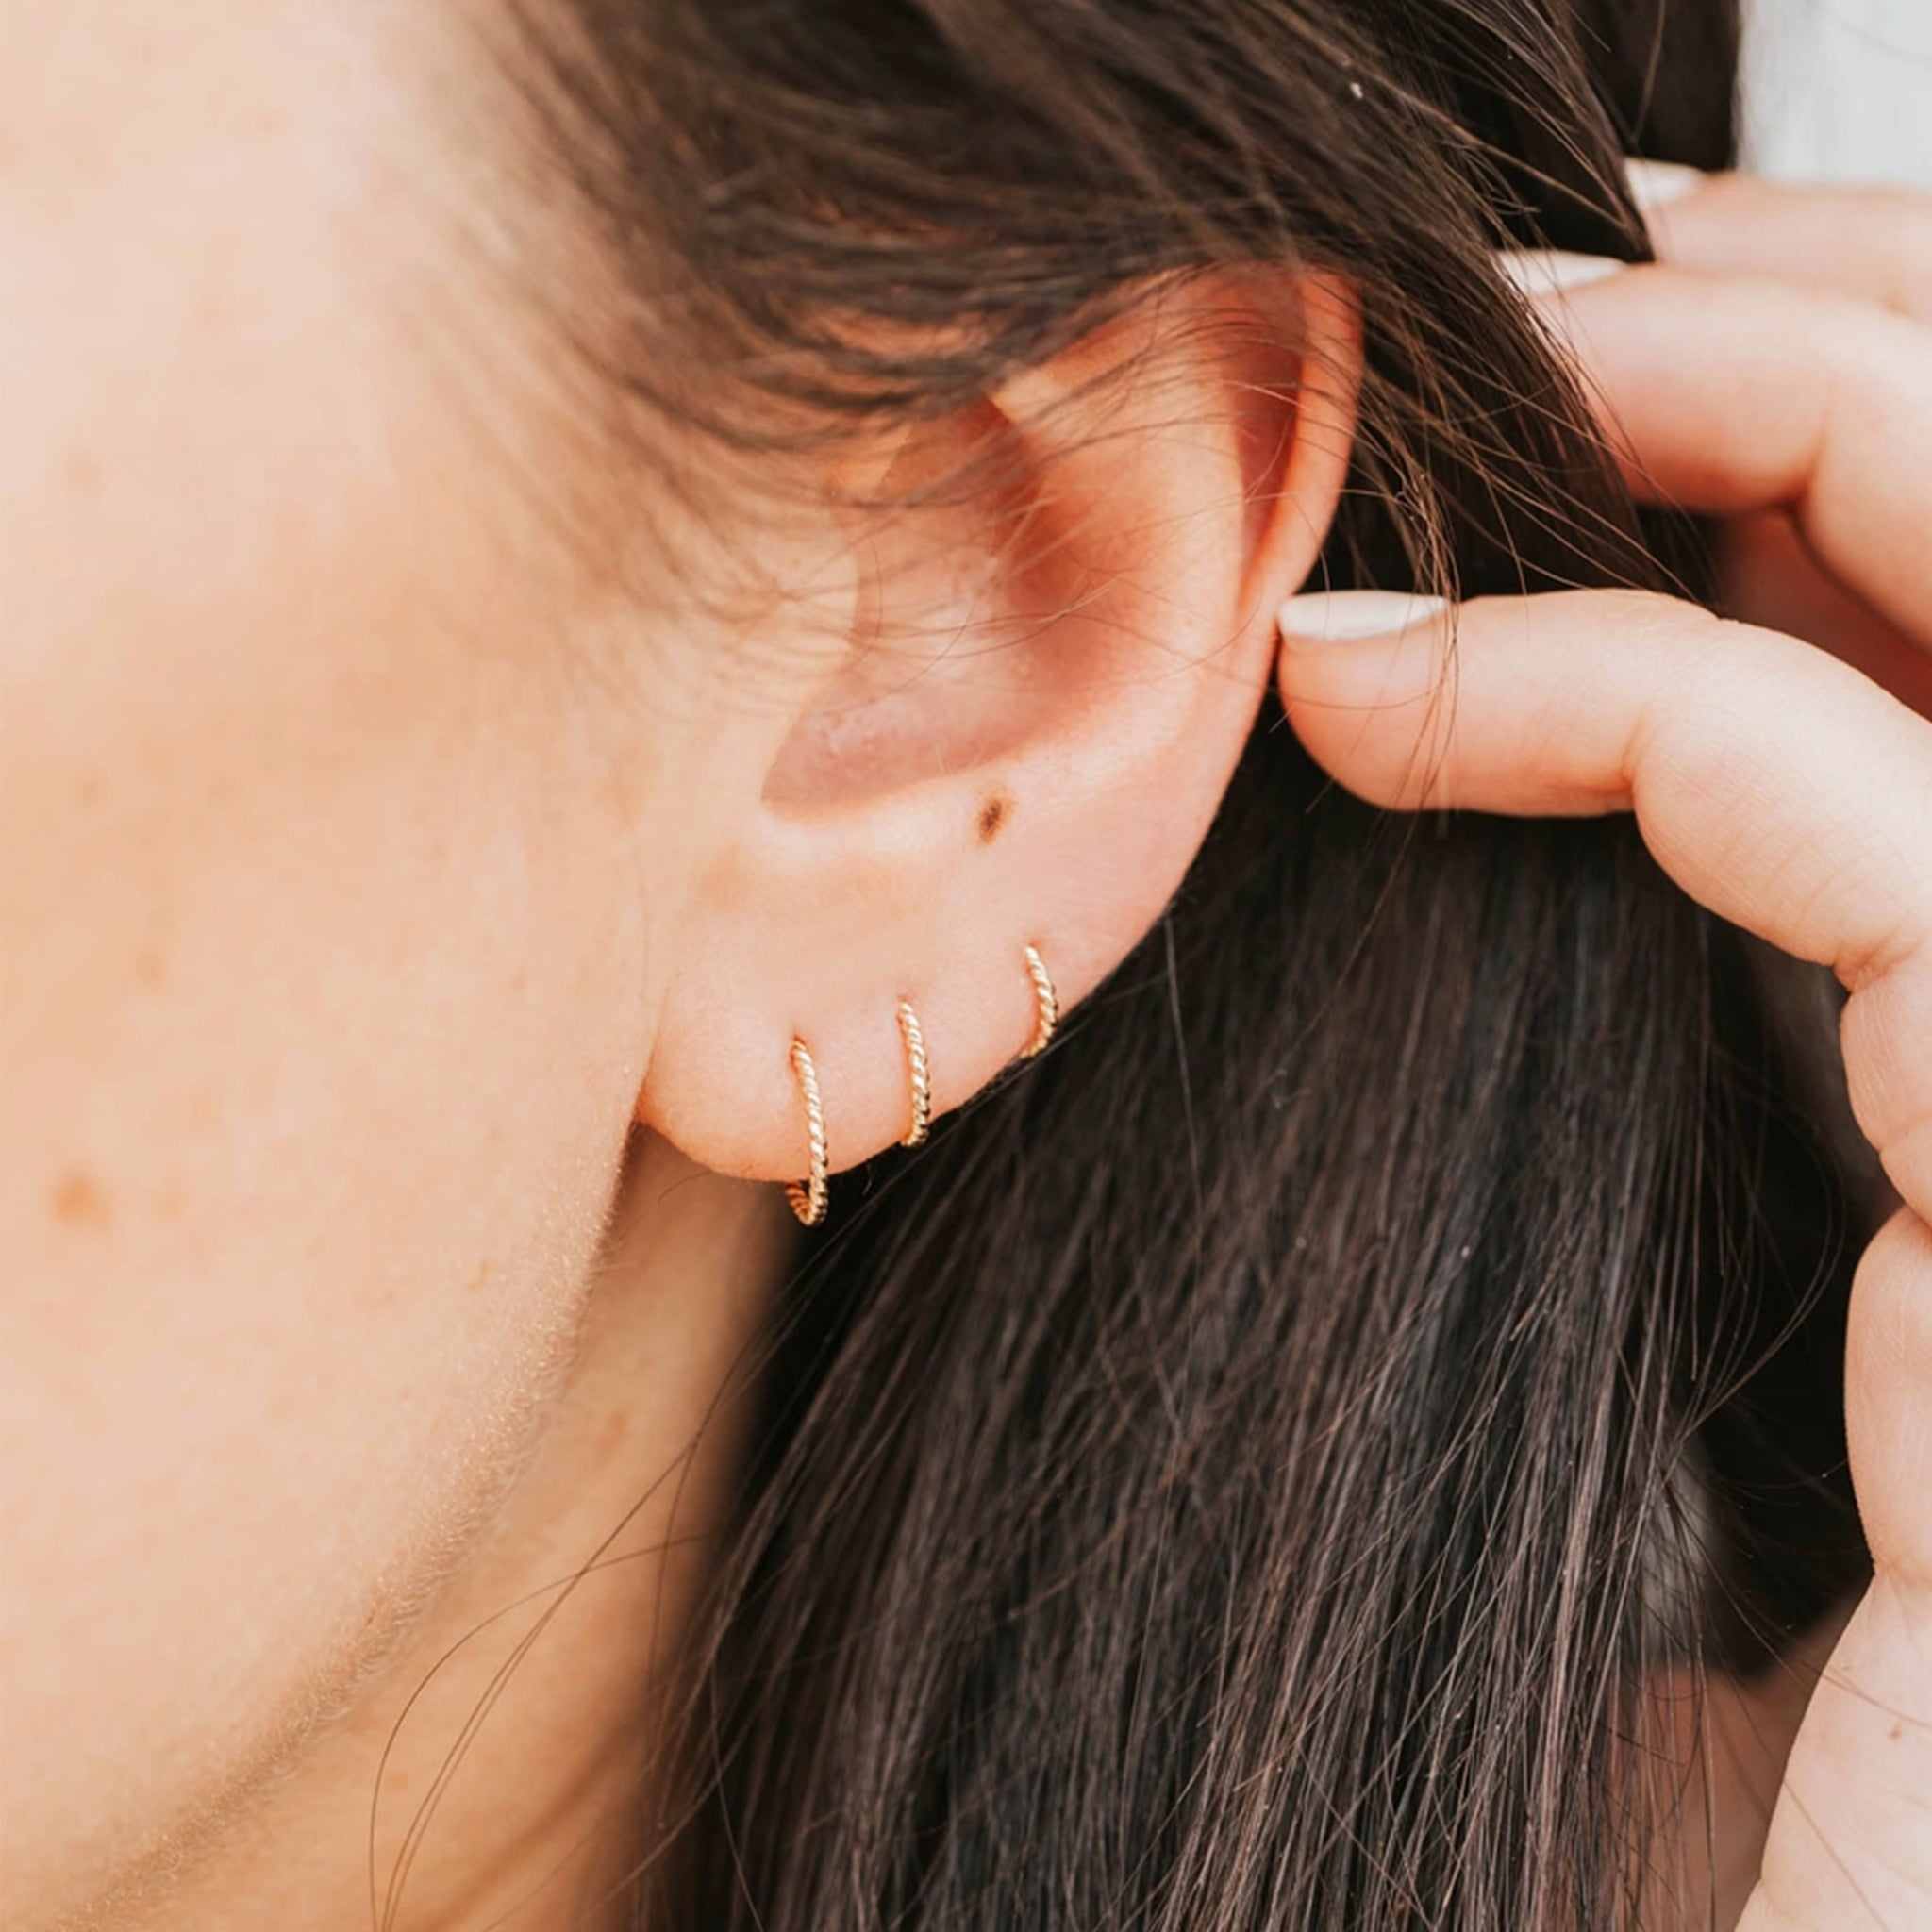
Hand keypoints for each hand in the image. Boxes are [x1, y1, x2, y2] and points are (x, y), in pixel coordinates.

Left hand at [1278, 174, 1931, 1929]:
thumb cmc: (1738, 1819)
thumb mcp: (1669, 1416)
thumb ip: (1658, 1178)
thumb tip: (1458, 942)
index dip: (1771, 498)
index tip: (1481, 455)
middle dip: (1816, 351)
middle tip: (1534, 281)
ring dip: (1751, 404)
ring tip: (1480, 340)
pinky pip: (1893, 829)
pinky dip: (1610, 695)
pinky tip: (1353, 680)